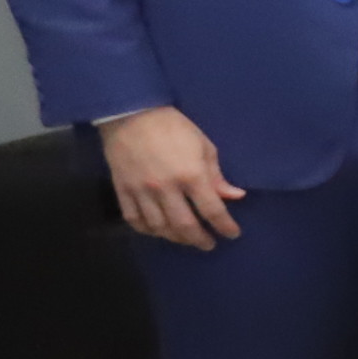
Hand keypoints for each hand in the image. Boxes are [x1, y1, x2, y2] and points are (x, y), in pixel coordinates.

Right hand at [99, 105, 243, 248]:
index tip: (232, 234)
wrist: (131, 114)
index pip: (212, 210)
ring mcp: (141, 192)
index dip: (225, 226)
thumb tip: (235, 196)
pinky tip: (158, 230)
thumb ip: (217, 176)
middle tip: (208, 244)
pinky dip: (147, 230)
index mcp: (191, 175)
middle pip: (184, 226)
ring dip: (175, 237)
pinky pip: (134, 219)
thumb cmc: (174, 127)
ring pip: (159, 227)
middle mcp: (166, 188)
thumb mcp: (203, 146)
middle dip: (199, 239)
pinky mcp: (122, 191)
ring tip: (185, 238)